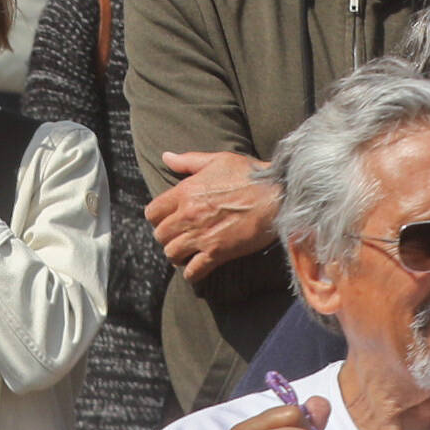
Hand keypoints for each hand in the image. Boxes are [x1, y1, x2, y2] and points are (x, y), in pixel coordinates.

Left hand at [146, 148, 279, 276]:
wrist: (277, 194)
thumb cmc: (249, 174)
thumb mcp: (217, 160)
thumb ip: (188, 161)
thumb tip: (165, 156)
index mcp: (185, 192)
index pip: (152, 212)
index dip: (157, 217)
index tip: (167, 219)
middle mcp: (188, 215)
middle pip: (160, 235)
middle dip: (167, 237)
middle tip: (179, 236)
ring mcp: (202, 236)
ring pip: (172, 253)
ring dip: (177, 254)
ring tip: (187, 251)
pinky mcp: (218, 253)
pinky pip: (193, 271)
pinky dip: (192, 273)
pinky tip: (197, 268)